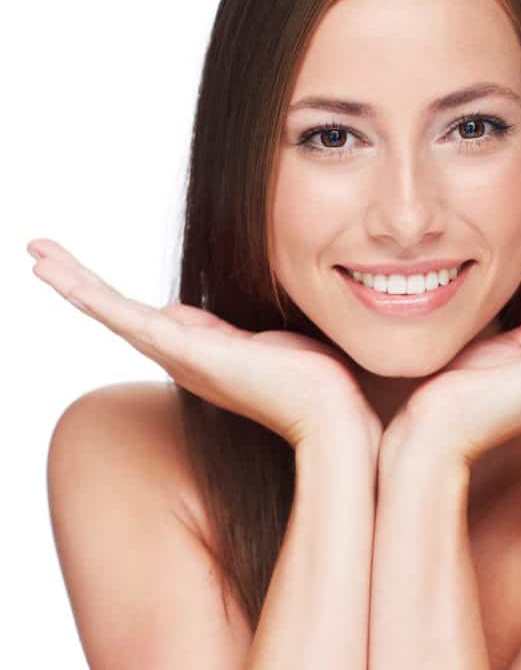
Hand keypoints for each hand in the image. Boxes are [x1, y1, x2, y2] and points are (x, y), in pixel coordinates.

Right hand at [27, 238, 381, 450]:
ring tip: (37, 254)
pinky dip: (88, 294)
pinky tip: (55, 273)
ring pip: (114, 313)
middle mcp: (185, 359)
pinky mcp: (185, 351)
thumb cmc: (317, 383)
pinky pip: (125, 317)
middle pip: (121, 316)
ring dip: (73, 282)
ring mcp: (181, 356)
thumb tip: (231, 320)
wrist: (334, 414)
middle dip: (82, 285)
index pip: (151, 320)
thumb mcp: (276, 342)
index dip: (118, 299)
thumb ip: (248, 332)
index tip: (93, 277)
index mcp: (205, 354)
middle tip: (42, 255)